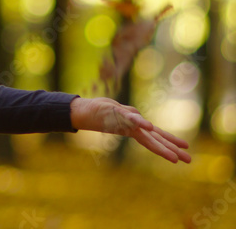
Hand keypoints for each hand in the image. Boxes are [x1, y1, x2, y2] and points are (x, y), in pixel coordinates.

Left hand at [70, 97, 191, 163]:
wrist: (85, 111)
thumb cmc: (105, 113)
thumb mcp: (123, 115)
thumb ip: (135, 120)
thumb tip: (147, 126)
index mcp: (135, 129)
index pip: (155, 140)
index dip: (169, 147)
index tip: (181, 157)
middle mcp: (133, 128)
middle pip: (155, 140)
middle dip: (171, 151)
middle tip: (187, 161)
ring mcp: (126, 121)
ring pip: (146, 134)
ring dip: (160, 145)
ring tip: (174, 156)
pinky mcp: (117, 113)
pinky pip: (130, 117)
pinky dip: (139, 121)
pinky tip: (149, 126)